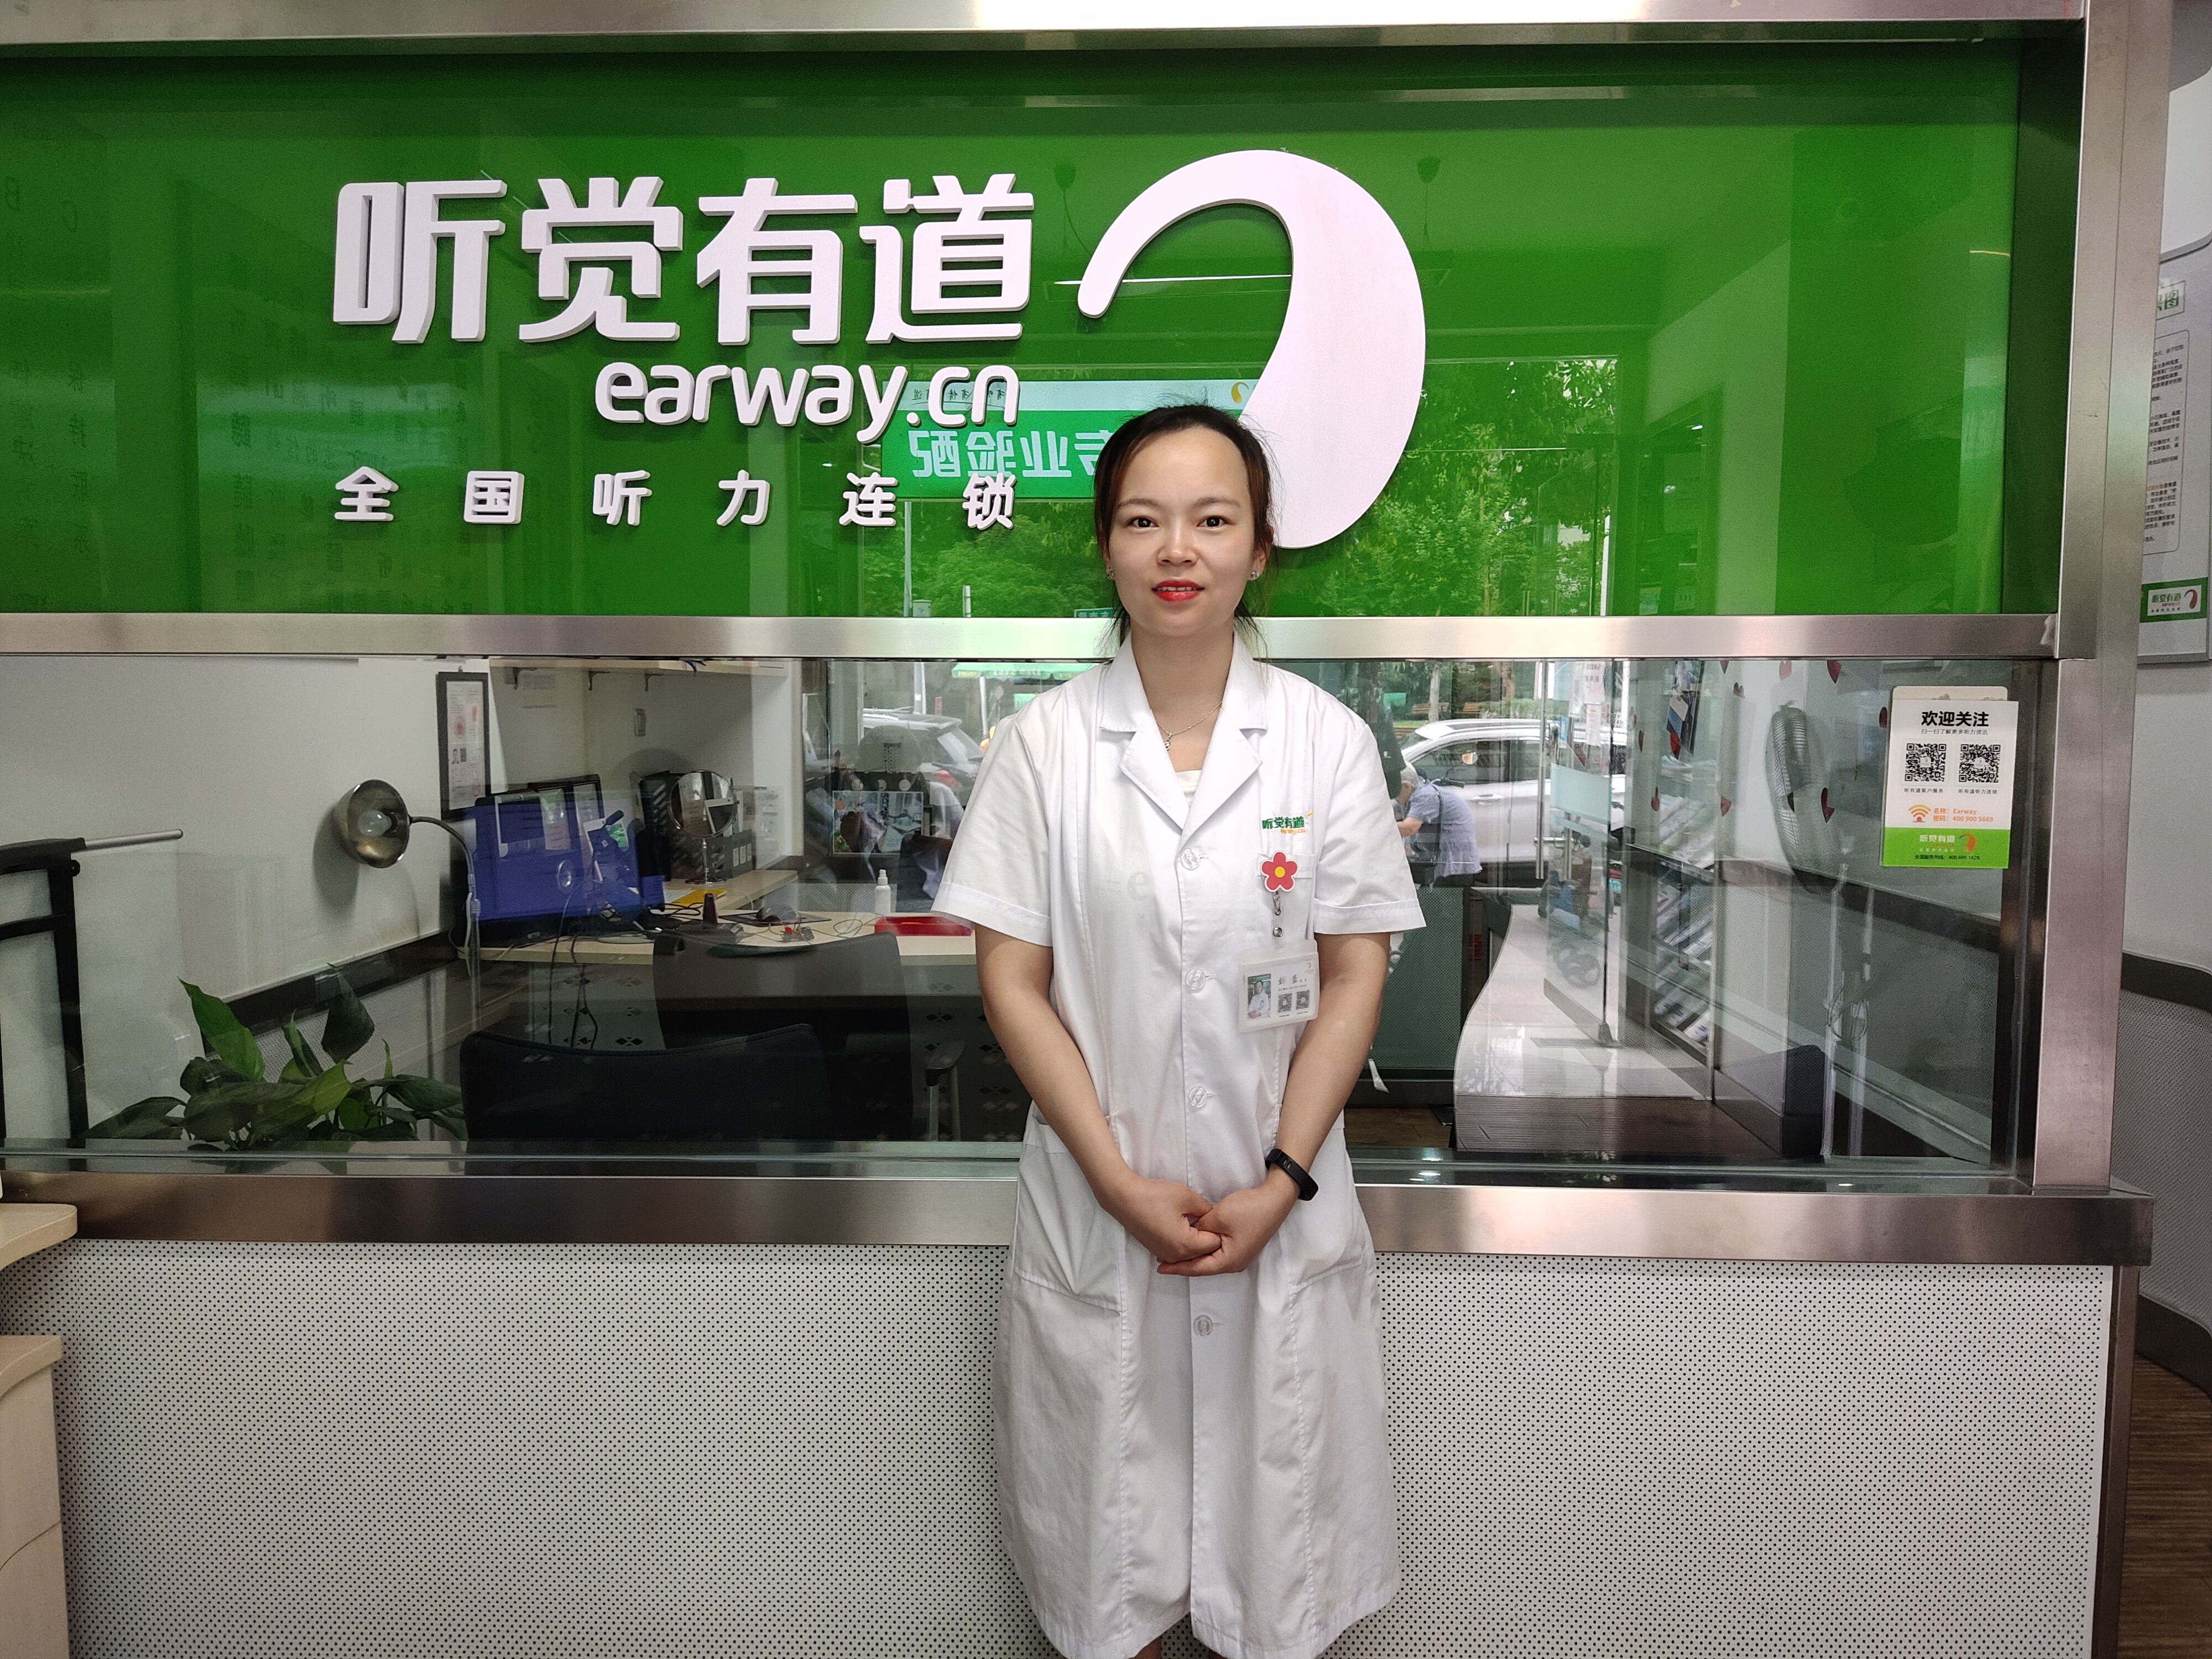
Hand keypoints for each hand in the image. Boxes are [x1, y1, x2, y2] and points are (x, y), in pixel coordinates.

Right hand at [1104, 1174, 1222, 1266]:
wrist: (1125, 1198)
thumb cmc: (1153, 1196)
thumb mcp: (1188, 1197)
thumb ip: (1207, 1211)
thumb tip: (1214, 1218)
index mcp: (1185, 1244)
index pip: (1215, 1244)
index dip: (1218, 1229)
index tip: (1214, 1216)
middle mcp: (1175, 1256)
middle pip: (1204, 1253)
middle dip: (1208, 1237)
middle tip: (1205, 1217)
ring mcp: (1165, 1255)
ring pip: (1192, 1254)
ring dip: (1197, 1241)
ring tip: (1193, 1220)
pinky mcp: (1158, 1251)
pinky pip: (1179, 1252)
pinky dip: (1185, 1242)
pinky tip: (1182, 1226)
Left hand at [1159, 1170, 1298, 1275]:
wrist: (1275, 1200)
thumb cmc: (1249, 1210)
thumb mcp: (1217, 1217)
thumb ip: (1200, 1228)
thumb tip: (1189, 1233)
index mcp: (1229, 1262)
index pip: (1197, 1268)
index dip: (1177, 1267)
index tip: (1160, 1267)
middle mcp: (1234, 1263)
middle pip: (1203, 1266)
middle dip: (1183, 1263)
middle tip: (1162, 1260)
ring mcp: (1239, 1255)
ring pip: (1210, 1259)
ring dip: (1193, 1255)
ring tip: (1173, 1252)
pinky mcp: (1240, 1245)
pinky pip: (1217, 1251)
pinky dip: (1203, 1248)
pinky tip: (1193, 1242)